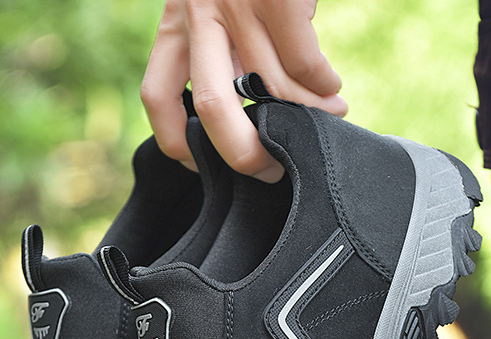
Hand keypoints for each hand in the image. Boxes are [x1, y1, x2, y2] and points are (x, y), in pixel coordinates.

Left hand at [142, 0, 347, 181]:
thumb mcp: (207, 2)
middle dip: (245, 154)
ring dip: (306, 116)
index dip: (176, 144)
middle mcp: (199, 16)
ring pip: (271, 88)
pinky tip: (332, 88)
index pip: (157, 98)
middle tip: (271, 169)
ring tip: (328, 116)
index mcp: (175, 23)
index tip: (202, 165)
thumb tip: (249, 108)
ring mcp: (238, 4)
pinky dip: (324, 84)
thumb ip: (214, 48)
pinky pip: (305, 62)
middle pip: (212, 108)